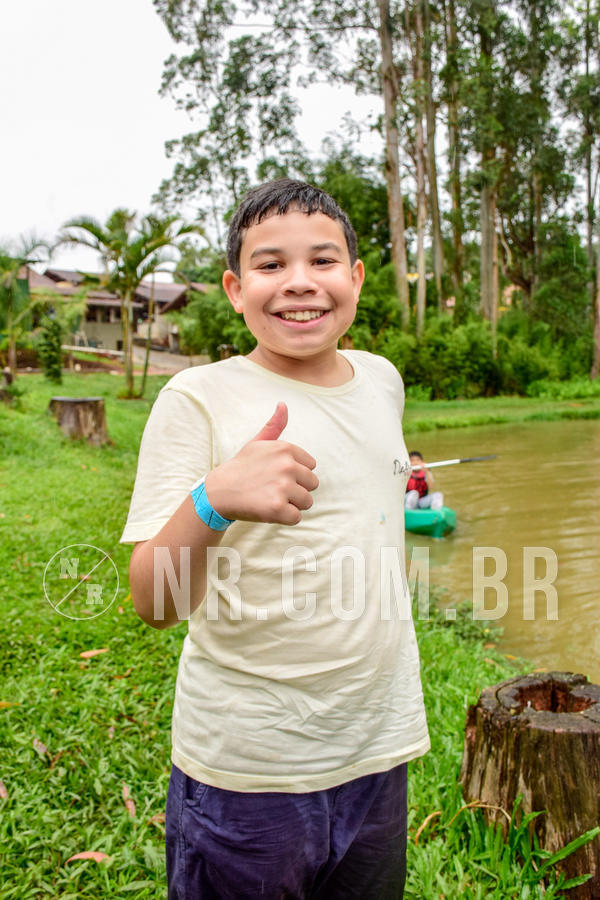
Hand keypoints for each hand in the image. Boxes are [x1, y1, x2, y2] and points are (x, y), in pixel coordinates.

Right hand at [204, 402, 318, 524]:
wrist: (218, 492)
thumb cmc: (242, 468)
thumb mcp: (257, 443)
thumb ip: (275, 426)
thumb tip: (283, 404)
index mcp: (286, 449)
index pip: (311, 467)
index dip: (296, 474)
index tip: (276, 475)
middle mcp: (286, 466)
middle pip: (313, 484)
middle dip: (297, 490)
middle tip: (273, 489)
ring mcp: (282, 487)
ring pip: (307, 502)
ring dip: (291, 505)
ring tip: (270, 498)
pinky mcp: (277, 508)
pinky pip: (296, 518)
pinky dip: (284, 518)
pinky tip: (267, 510)